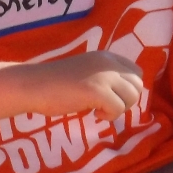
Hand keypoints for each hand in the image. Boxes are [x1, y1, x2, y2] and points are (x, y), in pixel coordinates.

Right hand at [26, 51, 143, 120]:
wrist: (34, 85)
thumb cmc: (56, 83)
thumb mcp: (86, 72)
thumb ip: (104, 77)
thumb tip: (124, 94)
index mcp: (106, 56)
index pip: (136, 71)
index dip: (128, 88)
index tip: (111, 96)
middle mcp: (108, 62)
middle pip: (137, 84)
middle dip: (126, 100)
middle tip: (107, 106)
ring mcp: (103, 75)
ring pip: (132, 96)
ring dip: (119, 108)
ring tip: (99, 109)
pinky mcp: (97, 91)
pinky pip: (118, 109)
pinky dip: (109, 116)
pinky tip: (94, 113)